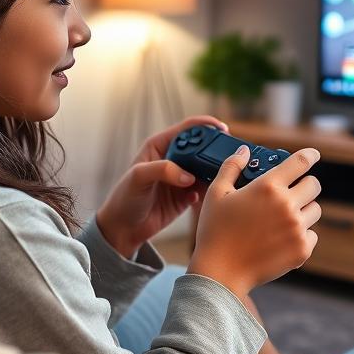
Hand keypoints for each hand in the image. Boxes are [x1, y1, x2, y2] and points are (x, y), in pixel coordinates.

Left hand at [95, 115, 228, 258]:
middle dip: (215, 150)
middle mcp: (173, 159)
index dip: (205, 125)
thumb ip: (162, 170)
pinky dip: (211, 190)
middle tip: (229, 156)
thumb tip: (189, 176)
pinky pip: (205, 189)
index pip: (187, 129)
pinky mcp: (186, 196)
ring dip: (216, 172)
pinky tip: (211, 195)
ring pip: (206, 169)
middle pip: (201, 148)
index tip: (222, 129)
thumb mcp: (138, 178)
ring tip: (225, 177)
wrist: (124, 228)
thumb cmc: (124, 198)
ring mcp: (181, 178)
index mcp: (159, 146)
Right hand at [188, 145, 320, 299]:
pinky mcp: (302, 249)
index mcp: (268, 186)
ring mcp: (297, 228)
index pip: (301, 162)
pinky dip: (301, 234)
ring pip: (315, 210)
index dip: (310, 155)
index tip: (313, 155)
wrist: (221, 271)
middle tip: (290, 193)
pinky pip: (312, 234)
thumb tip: (244, 151)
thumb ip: (231, 167)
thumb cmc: (215, 231)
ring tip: (282, 218)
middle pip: (314, 185)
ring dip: (303, 210)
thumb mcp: (216, 194)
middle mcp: (287, 205)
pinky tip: (281, 238)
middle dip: (304, 186)